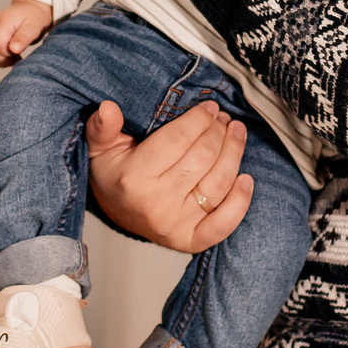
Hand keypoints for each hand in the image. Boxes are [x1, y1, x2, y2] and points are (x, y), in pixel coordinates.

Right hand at [0, 0, 52, 66]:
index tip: (19, 52)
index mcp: (2, 22)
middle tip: (18, 56)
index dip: (8, 53)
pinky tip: (10, 56)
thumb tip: (13, 49)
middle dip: (4, 59)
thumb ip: (23, 37)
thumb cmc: (33, 17)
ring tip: (14, 56)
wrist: (29, 10)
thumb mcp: (34, 26)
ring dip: (1, 61)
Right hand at [84, 99, 251, 252]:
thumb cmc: (115, 173)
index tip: (209, 107)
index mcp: (135, 178)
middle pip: (203, 157)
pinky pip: (224, 223)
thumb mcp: (101, 147)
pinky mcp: (191, 240)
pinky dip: (240, 201)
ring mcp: (175, 225)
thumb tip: (108, 108)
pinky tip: (246, 178)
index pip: (178, 139)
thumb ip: (102, 126)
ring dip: (234, 152)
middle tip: (222, 118)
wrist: (117, 212)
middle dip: (218, 131)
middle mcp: (156, 204)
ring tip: (236, 133)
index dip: (199, 119)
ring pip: (218, 182)